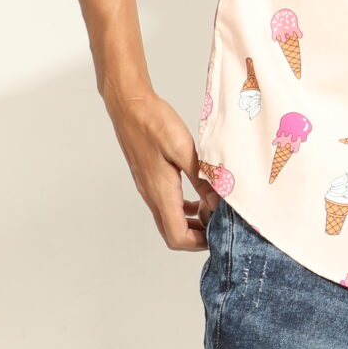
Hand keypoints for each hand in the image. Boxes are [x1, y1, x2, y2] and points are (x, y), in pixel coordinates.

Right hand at [105, 82, 211, 250]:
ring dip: (191, 222)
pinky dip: (184, 209)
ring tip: (212, 208)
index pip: (177, 237)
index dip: (199, 242)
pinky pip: (167, 206)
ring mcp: (149, 189)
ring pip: (169, 221)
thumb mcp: (183, 149)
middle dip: (197, 236)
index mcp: (161, 192)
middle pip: (172, 234)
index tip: (217, 228)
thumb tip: (218, 202)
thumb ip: (201, 178)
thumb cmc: (154, 122)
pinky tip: (198, 196)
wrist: (129, 106)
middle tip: (218, 222)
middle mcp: (152, 196)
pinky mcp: (149, 179)